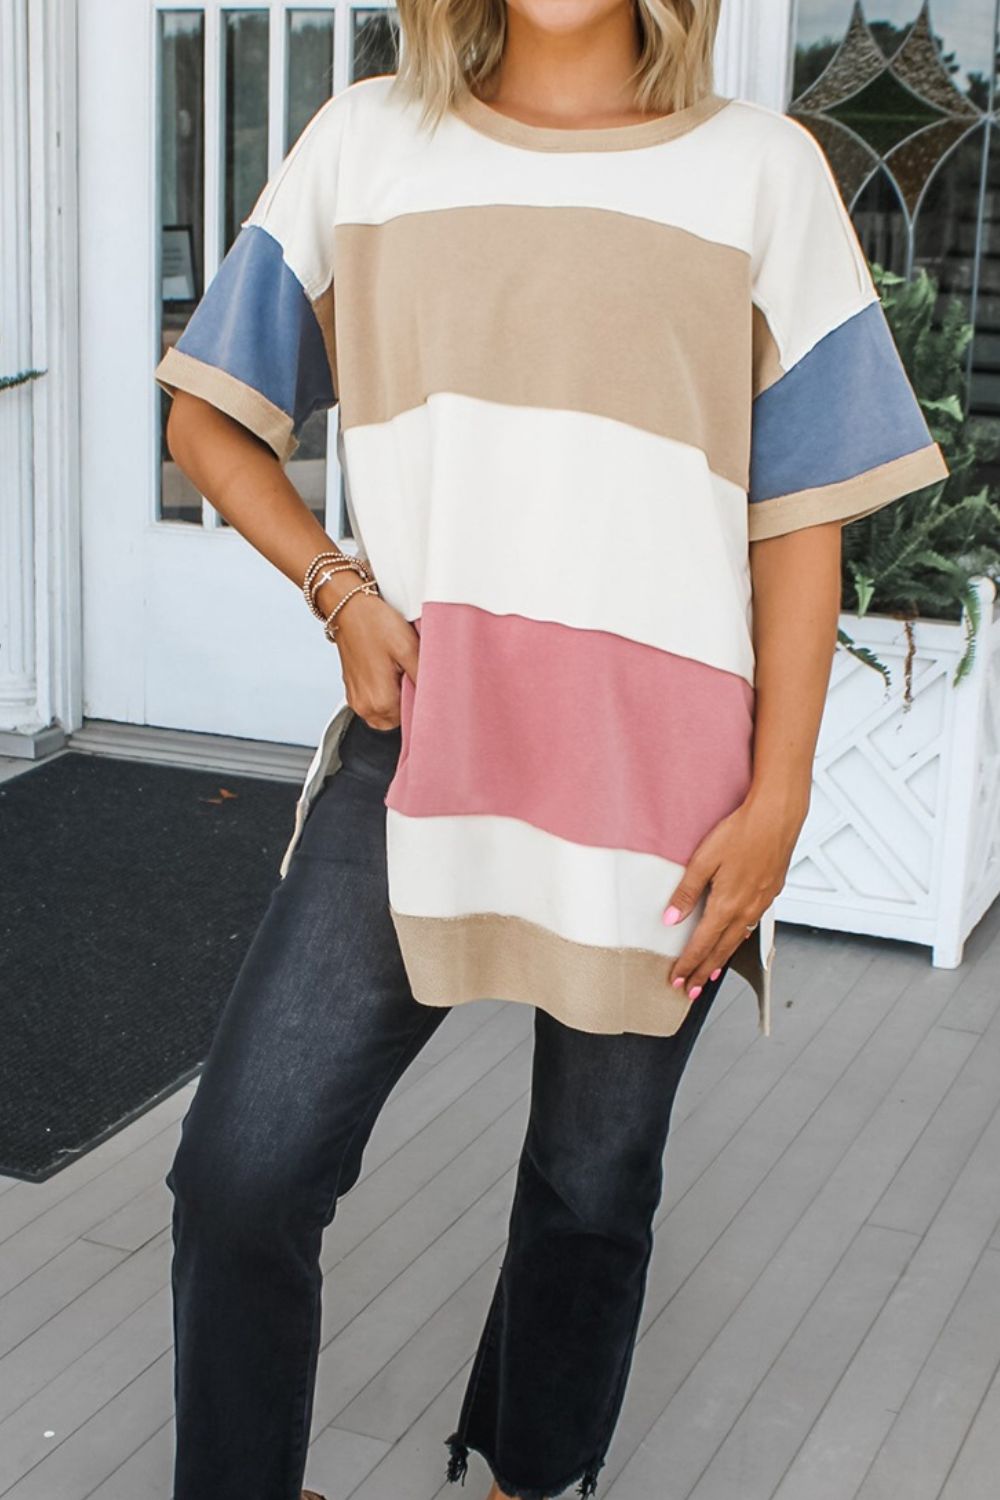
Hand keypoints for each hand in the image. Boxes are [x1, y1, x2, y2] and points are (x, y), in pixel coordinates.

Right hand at [320, 581, 418, 730]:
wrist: (348, 606)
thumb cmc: (376, 623)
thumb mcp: (409, 648)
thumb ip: (424, 678)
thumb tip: (439, 698)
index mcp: (380, 702)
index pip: (413, 720)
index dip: (424, 705)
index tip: (428, 687)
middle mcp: (365, 707)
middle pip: (399, 721)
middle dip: (410, 703)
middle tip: (413, 674)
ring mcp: (356, 701)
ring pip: (387, 713)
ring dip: (397, 698)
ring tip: (400, 670)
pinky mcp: (352, 691)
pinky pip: (375, 703)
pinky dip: (384, 692)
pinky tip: (388, 670)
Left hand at [661, 788, 806, 998]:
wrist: (777, 817)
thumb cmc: (741, 832)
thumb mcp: (704, 859)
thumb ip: (686, 892)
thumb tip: (670, 918)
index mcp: (726, 905)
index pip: (701, 945)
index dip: (687, 965)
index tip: (676, 979)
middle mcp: (746, 910)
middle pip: (720, 951)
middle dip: (702, 973)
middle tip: (689, 990)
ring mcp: (760, 904)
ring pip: (737, 941)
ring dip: (721, 961)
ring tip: (708, 974)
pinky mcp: (770, 895)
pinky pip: (750, 927)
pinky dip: (737, 942)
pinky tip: (733, 942)